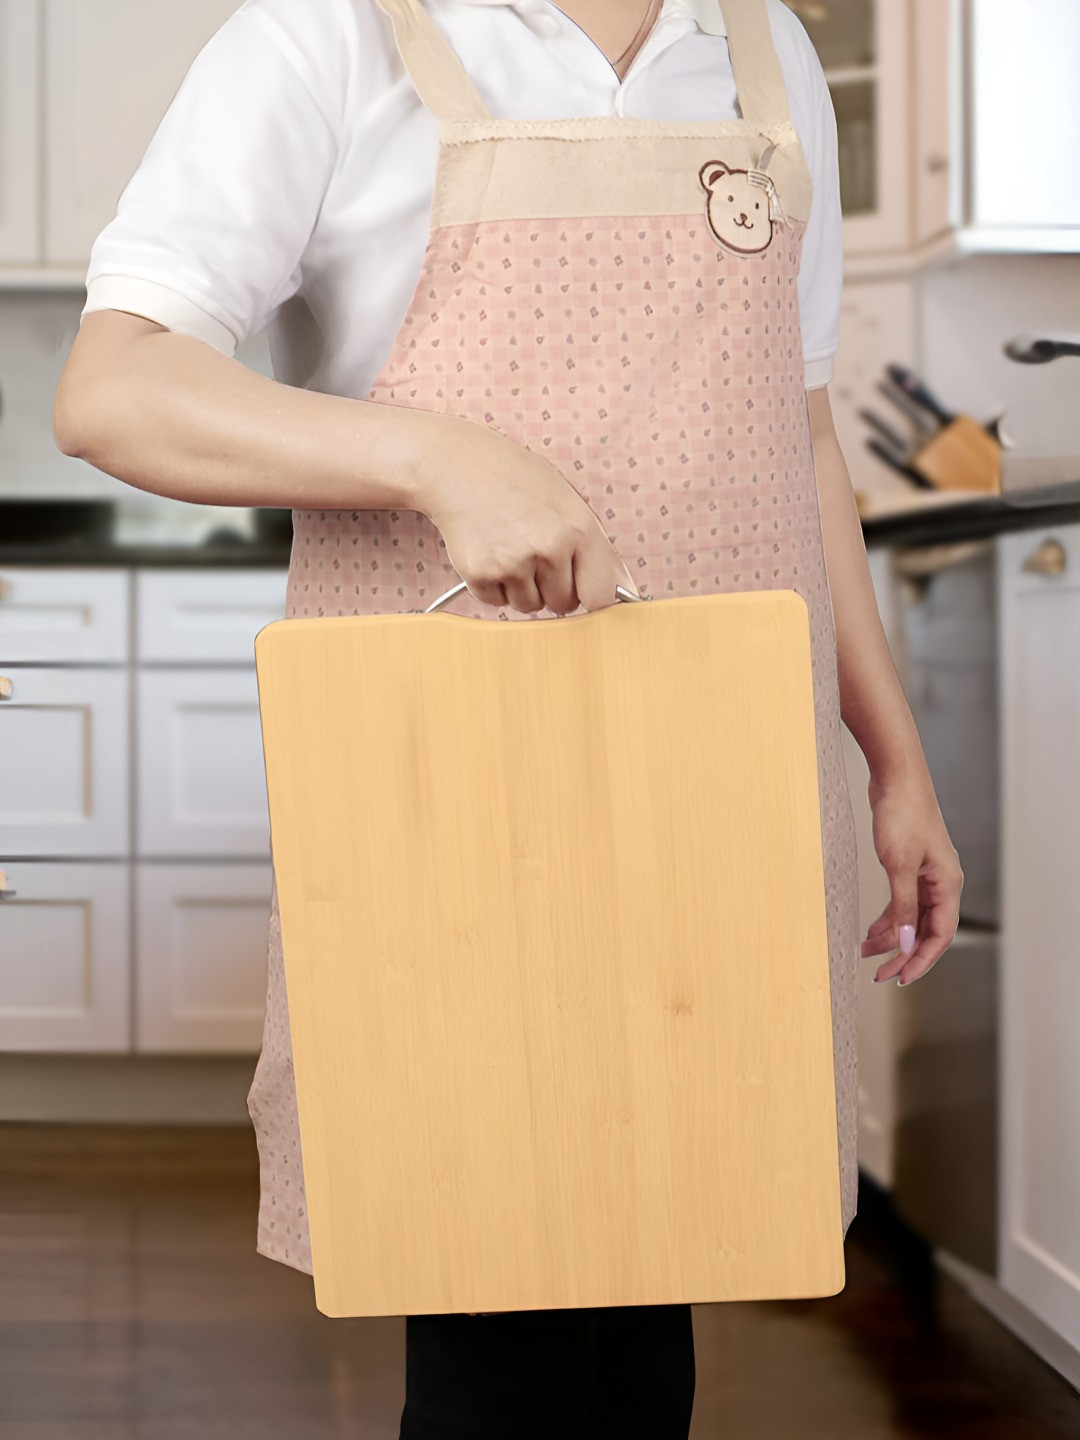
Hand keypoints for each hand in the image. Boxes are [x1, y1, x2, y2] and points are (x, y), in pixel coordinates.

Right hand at [411, 413, 637, 614]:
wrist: (457, 466)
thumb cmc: (517, 480)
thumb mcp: (568, 502)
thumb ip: (599, 550)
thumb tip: (626, 590)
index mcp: (578, 528)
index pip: (600, 595)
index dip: (591, 596)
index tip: (583, 591)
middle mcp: (548, 548)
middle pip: (563, 605)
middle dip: (553, 588)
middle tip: (535, 553)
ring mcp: (512, 563)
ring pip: (529, 607)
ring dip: (522, 588)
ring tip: (511, 548)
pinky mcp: (480, 574)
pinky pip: (497, 602)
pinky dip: (494, 585)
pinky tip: (491, 550)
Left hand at [861, 765, 962, 985]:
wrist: (896, 777)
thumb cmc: (902, 815)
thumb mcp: (898, 866)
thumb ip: (902, 906)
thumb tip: (903, 943)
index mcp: (947, 885)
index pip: (939, 936)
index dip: (920, 961)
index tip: (899, 979)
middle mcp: (941, 883)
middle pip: (925, 931)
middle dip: (901, 954)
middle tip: (878, 974)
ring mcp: (926, 874)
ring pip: (911, 918)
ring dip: (890, 937)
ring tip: (865, 952)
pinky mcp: (910, 865)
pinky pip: (902, 902)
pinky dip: (887, 917)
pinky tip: (870, 928)